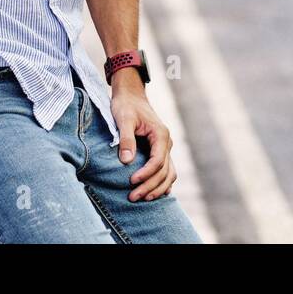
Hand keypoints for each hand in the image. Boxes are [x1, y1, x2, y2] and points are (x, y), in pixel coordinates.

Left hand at [111, 76, 177, 201]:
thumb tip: (126, 161)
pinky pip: (166, 171)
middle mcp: (166, 142)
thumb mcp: (123, 119)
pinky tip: (153, 193)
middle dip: (150, 186)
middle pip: (164, 171)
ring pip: (168, 173)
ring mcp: (165, 147)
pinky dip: (162, 183)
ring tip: (142, 198)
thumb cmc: (126, 105)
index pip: (158, 161)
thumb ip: (126, 139)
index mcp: (160, 134)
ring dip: (157, 188)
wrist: (130, 95)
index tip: (131, 182)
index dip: (146, 174)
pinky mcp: (159, 150)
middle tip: (132, 197)